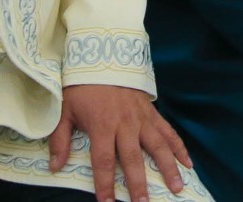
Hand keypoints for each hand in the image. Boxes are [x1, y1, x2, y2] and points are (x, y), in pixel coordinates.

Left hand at [48, 84, 190, 201]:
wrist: (104, 55)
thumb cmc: (82, 87)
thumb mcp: (64, 110)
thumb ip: (59, 139)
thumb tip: (54, 166)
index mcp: (101, 125)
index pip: (102, 160)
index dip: (104, 183)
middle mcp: (124, 124)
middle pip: (132, 158)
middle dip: (138, 182)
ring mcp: (142, 118)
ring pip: (157, 146)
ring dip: (168, 167)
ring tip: (177, 187)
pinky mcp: (152, 113)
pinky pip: (168, 131)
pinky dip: (179, 147)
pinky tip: (188, 163)